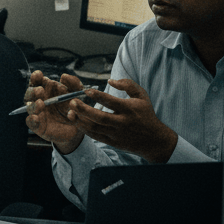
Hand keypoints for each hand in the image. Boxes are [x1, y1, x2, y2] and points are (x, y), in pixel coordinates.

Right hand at [25, 70, 86, 154]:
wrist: (81, 127)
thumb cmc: (76, 108)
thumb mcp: (78, 94)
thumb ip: (73, 83)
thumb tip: (63, 76)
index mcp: (47, 89)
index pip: (37, 81)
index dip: (35, 77)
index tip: (39, 75)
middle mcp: (40, 100)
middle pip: (30, 93)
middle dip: (32, 91)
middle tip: (40, 90)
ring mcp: (38, 113)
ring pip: (29, 107)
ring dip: (33, 105)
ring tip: (41, 104)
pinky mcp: (38, 126)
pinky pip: (30, 122)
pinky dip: (31, 120)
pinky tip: (36, 118)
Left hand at [63, 77, 177, 161]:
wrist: (153, 140)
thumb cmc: (146, 114)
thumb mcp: (142, 96)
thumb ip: (127, 84)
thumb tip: (109, 81)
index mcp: (129, 109)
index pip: (111, 102)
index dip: (97, 96)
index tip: (86, 90)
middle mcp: (122, 122)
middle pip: (100, 117)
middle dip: (84, 109)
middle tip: (71, 101)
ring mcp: (116, 134)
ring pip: (95, 128)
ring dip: (80, 120)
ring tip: (69, 112)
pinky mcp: (112, 142)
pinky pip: (95, 136)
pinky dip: (84, 129)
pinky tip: (77, 121)